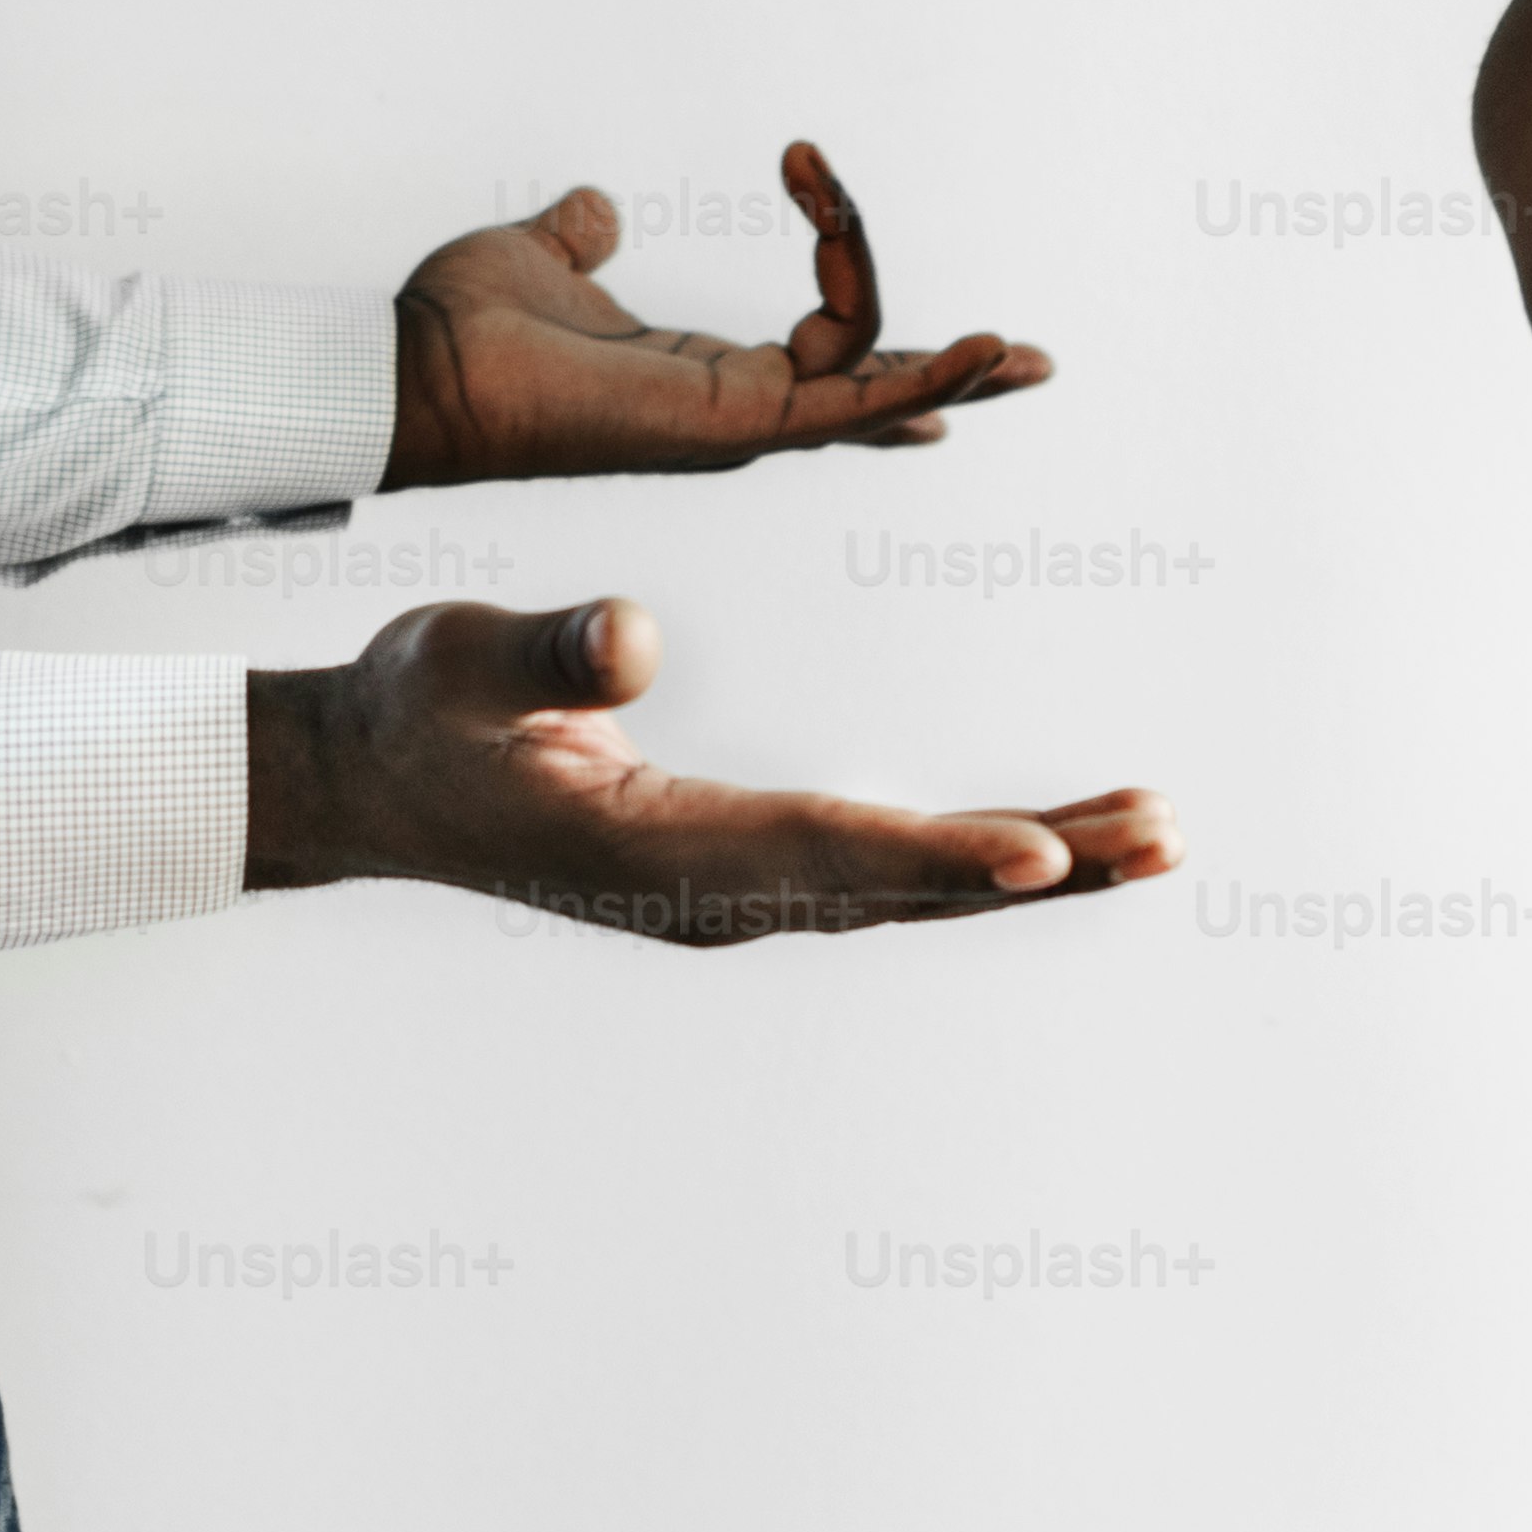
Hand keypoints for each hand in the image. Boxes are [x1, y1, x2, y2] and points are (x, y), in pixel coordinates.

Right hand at [240, 593, 1180, 942]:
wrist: (365, 783)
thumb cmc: (411, 709)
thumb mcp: (459, 659)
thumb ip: (550, 652)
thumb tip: (636, 635)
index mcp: (655, 849)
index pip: (823, 848)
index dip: (940, 852)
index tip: (1049, 856)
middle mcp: (712, 893)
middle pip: (904, 885)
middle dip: (1043, 864)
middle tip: (1167, 836)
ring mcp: (729, 895)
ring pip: (910, 889)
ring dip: (1034, 865)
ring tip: (1155, 834)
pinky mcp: (738, 876)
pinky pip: (883, 874)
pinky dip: (976, 857)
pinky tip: (1052, 840)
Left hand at [380, 141, 1046, 486]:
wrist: (412, 367)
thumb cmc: (460, 328)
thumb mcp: (541, 256)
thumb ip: (580, 236)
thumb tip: (596, 210)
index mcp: (700, 374)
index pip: (818, 347)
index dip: (844, 265)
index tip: (804, 158)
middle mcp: (730, 409)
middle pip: (869, 390)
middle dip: (951, 375)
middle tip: (1029, 359)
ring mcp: (736, 422)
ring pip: (875, 391)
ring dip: (953, 369)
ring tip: (1027, 355)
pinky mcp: (731, 420)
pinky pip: (850, 396)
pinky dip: (923, 377)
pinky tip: (983, 354)